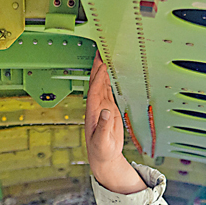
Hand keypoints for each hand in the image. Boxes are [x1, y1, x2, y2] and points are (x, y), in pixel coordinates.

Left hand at [85, 51, 144, 191]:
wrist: (103, 156)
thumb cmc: (101, 150)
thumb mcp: (102, 141)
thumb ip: (103, 127)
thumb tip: (105, 111)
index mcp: (92, 111)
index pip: (95, 89)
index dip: (98, 76)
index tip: (103, 63)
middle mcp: (97, 105)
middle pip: (96, 81)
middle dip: (98, 65)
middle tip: (102, 48)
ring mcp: (103, 105)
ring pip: (103, 82)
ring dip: (104, 68)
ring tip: (108, 53)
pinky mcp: (110, 107)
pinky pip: (109, 88)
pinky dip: (111, 77)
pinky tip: (113, 68)